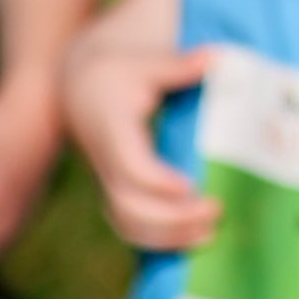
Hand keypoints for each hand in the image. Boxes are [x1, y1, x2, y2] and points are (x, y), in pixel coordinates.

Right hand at [65, 28, 214, 250]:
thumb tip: (219, 58)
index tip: (190, 187)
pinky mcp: (115, 192)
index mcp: (115, 132)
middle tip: (216, 208)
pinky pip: (129, 227)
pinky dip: (158, 240)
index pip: (131, 165)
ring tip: (211, 233)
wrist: (79, 90)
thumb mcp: (146, 63)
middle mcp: (107, 163)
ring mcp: (108, 182)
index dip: (158, 181)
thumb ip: (180, 66)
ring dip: (168, 236)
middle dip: (172, 216)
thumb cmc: (119, 74)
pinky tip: (193, 239)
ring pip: (127, 223)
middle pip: (129, 204)